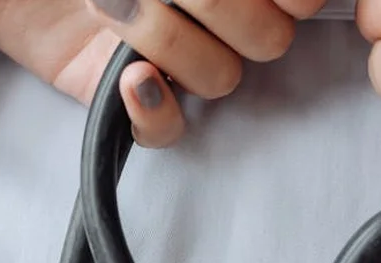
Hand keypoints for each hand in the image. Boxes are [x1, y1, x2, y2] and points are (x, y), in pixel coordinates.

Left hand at [0, 0, 322, 146]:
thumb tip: (259, 4)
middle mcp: (210, 14)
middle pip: (270, 40)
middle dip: (223, 7)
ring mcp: (170, 56)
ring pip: (221, 79)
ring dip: (171, 39)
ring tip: (110, 4)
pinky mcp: (125, 96)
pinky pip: (167, 132)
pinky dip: (154, 110)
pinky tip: (129, 77)